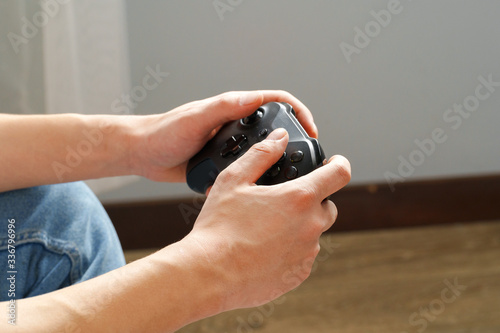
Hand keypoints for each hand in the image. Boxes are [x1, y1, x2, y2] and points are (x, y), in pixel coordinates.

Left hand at [129, 91, 317, 181]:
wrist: (144, 155)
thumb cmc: (163, 132)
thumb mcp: (194, 118)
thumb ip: (222, 108)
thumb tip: (255, 99)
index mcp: (233, 108)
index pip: (276, 102)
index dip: (298, 112)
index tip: (311, 130)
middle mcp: (235, 124)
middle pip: (276, 128)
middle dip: (296, 140)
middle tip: (308, 159)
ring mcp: (231, 145)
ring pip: (265, 151)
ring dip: (280, 162)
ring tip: (290, 178)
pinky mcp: (225, 163)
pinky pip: (249, 169)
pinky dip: (261, 177)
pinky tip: (264, 192)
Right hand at [183, 128, 350, 310]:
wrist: (210, 275)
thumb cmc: (220, 227)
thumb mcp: (234, 180)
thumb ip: (261, 154)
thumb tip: (279, 138)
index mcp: (299, 198)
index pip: (339, 174)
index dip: (339, 164)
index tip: (332, 164)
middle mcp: (311, 225)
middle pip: (327, 205)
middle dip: (311, 200)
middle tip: (282, 201)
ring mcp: (307, 252)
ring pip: (313, 231)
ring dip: (298, 226)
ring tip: (265, 228)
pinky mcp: (299, 274)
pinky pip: (303, 255)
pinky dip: (290, 249)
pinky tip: (263, 249)